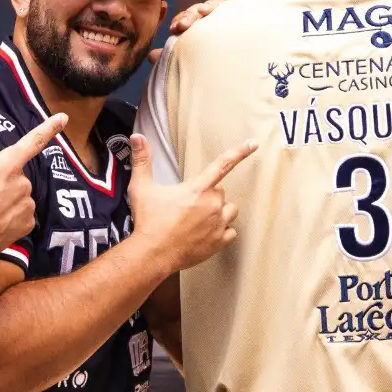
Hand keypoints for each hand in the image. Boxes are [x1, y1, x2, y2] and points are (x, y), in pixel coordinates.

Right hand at [0, 104, 67, 264]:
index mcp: (7, 166)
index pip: (32, 141)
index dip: (49, 128)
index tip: (63, 118)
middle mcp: (23, 184)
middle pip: (15, 172)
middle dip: (0, 176)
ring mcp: (27, 206)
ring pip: (18, 192)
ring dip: (4, 196)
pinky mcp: (27, 225)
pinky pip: (21, 212)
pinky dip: (9, 213)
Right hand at [126, 134, 256, 272]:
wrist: (152, 254)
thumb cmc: (148, 222)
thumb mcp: (142, 188)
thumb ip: (142, 160)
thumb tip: (137, 137)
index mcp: (197, 189)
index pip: (222, 164)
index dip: (239, 152)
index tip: (253, 143)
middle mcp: (212, 205)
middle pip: (220, 192)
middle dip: (208, 196)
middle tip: (189, 206)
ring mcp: (218, 224)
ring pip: (229, 211)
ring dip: (219, 212)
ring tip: (199, 220)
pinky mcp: (219, 242)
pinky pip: (231, 232)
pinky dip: (222, 232)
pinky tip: (206, 234)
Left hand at [148, 0, 239, 63]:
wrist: (233, 64)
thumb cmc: (208, 60)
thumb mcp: (186, 57)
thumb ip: (170, 54)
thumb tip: (151, 57)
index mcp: (196, 26)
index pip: (186, 17)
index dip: (179, 20)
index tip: (174, 29)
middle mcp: (210, 19)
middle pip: (198, 9)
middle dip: (190, 15)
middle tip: (183, 26)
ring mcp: (226, 16)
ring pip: (215, 5)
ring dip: (208, 6)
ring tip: (203, 12)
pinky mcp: (242, 16)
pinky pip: (238, 5)